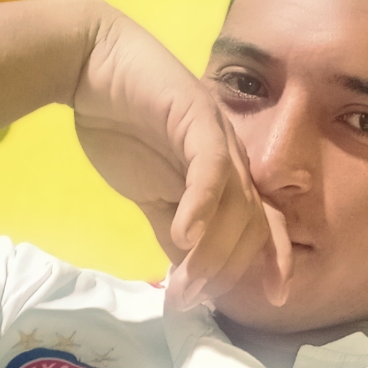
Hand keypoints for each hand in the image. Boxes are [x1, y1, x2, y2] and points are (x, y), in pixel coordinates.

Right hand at [72, 8, 291, 306]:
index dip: (275, 261)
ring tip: (187, 283)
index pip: (266, 224)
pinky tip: (186, 235)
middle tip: (195, 298)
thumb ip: (174, 231)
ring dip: (212, 251)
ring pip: (235, 203)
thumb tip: (190, 276)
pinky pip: (210, 168)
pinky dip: (201, 205)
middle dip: (228, 269)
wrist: (92, 67)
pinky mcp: (195, 116)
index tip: (273, 300)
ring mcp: (218, 136)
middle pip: (252, 223)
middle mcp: (233, 158)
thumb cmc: (124, 129)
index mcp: (229, 176)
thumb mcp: (153, 195)